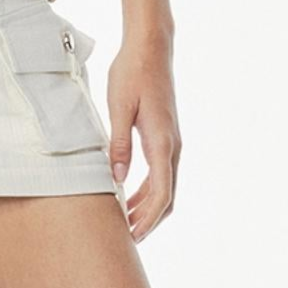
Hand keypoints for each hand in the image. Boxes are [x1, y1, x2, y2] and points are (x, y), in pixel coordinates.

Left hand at [106, 29, 181, 241]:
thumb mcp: (118, 108)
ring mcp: (171, 142)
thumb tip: (116, 180)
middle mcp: (172, 145)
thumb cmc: (132, 73)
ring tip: (124, 224)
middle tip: (126, 240)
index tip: (134, 236)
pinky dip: (146, 191)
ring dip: (146, 208)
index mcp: (162, 141)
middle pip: (166, 196)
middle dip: (148, 221)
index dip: (148, 218)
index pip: (161, 192)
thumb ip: (118, 145)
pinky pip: (160, 173)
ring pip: (164, 187)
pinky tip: (126, 197)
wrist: (150, 48)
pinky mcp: (165, 138)